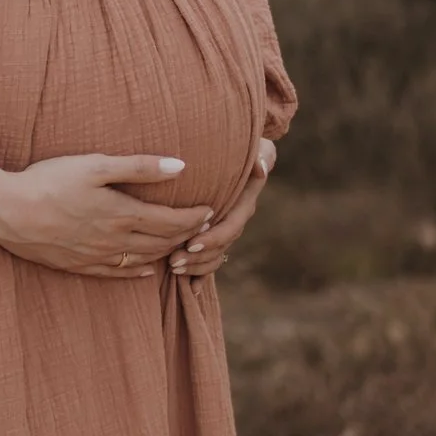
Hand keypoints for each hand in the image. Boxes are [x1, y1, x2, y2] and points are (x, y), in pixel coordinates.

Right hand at [0, 149, 212, 278]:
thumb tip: (181, 167)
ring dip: (166, 253)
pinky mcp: (77, 264)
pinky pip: (115, 273)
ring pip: (142, 259)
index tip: (211, 211)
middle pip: (162, 242)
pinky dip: (136, 271)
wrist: (6, 211)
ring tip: (181, 245)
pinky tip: (145, 270)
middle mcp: (114, 239)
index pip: (171, 221)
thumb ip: (139, 166)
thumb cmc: (49, 180)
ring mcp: (96, 256)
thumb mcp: (95, 165)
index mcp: (122, 213)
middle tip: (203, 228)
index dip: (194, 217)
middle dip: (186, 236)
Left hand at [165, 138, 274, 278]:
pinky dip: (201, 276)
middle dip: (198, 257)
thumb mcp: (257, 146)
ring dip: (196, 267)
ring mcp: (224, 229)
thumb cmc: (242, 145)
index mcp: (244, 203)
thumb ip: (262, 155)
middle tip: (174, 261)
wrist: (233, 152)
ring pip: (215, 257)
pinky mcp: (213, 235)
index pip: (231, 226)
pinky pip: (210, 261)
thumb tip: (261, 166)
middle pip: (220, 246)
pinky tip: (190, 289)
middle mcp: (236, 219)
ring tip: (172, 268)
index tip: (191, 242)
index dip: (213, 237)